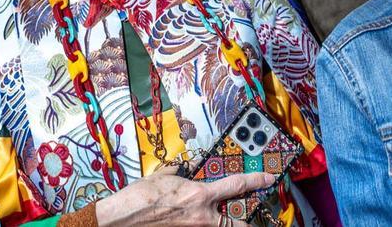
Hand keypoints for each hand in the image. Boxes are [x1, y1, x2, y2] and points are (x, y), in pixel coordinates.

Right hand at [94, 165, 273, 226]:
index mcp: (200, 195)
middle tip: (260, 217)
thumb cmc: (140, 197)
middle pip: (237, 223)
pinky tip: (202, 218)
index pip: (236, 185)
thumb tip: (186, 169)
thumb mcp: (164, 175)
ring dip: (227, 222)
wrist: (122, 219)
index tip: (268, 178)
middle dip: (250, 222)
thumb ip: (180, 171)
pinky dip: (206, 224)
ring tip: (229, 216)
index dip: (256, 181)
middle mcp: (202, 216)